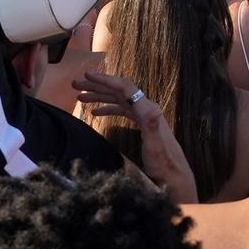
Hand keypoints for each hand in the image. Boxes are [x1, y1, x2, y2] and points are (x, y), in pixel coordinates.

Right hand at [74, 71, 195, 202]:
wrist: (173, 174)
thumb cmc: (163, 162)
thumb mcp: (155, 146)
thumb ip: (152, 127)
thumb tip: (153, 109)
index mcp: (147, 109)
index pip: (124, 87)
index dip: (105, 80)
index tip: (87, 75)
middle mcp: (146, 108)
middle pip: (119, 91)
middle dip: (97, 86)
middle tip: (75, 84)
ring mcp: (144, 115)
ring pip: (118, 100)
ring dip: (99, 96)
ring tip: (80, 97)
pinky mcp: (142, 123)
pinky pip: (122, 110)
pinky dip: (108, 108)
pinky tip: (96, 112)